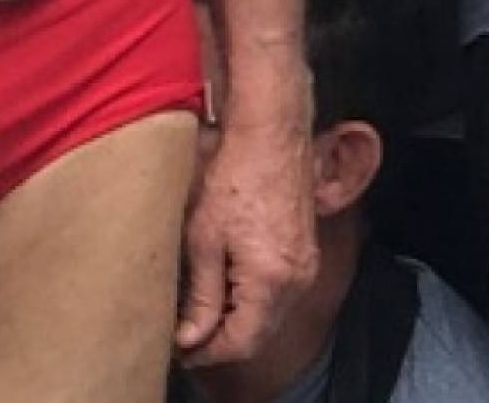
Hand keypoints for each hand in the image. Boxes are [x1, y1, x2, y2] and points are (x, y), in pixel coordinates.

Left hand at [176, 123, 317, 365]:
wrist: (270, 136)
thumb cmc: (233, 176)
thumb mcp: (204, 236)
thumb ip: (202, 293)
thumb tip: (192, 336)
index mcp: (271, 282)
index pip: (243, 342)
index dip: (211, 352)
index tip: (183, 352)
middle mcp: (297, 281)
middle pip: (260, 333)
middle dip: (223, 342)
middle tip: (187, 339)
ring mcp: (305, 267)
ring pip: (271, 316)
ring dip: (239, 323)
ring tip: (202, 319)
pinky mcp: (305, 253)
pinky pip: (280, 294)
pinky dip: (254, 301)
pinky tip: (228, 292)